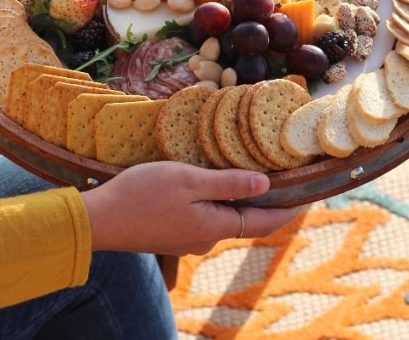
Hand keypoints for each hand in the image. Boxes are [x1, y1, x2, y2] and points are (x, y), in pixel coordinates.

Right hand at [81, 161, 299, 255]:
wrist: (98, 220)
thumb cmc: (141, 195)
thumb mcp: (189, 180)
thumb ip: (228, 183)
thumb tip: (265, 184)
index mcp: (215, 227)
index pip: (265, 222)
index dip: (290, 208)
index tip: (310, 195)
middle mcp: (205, 239)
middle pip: (246, 219)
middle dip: (265, 200)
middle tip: (283, 173)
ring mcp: (187, 239)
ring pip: (223, 216)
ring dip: (238, 198)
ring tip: (249, 170)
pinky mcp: (172, 233)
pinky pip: (204, 216)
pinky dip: (216, 200)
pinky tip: (211, 181)